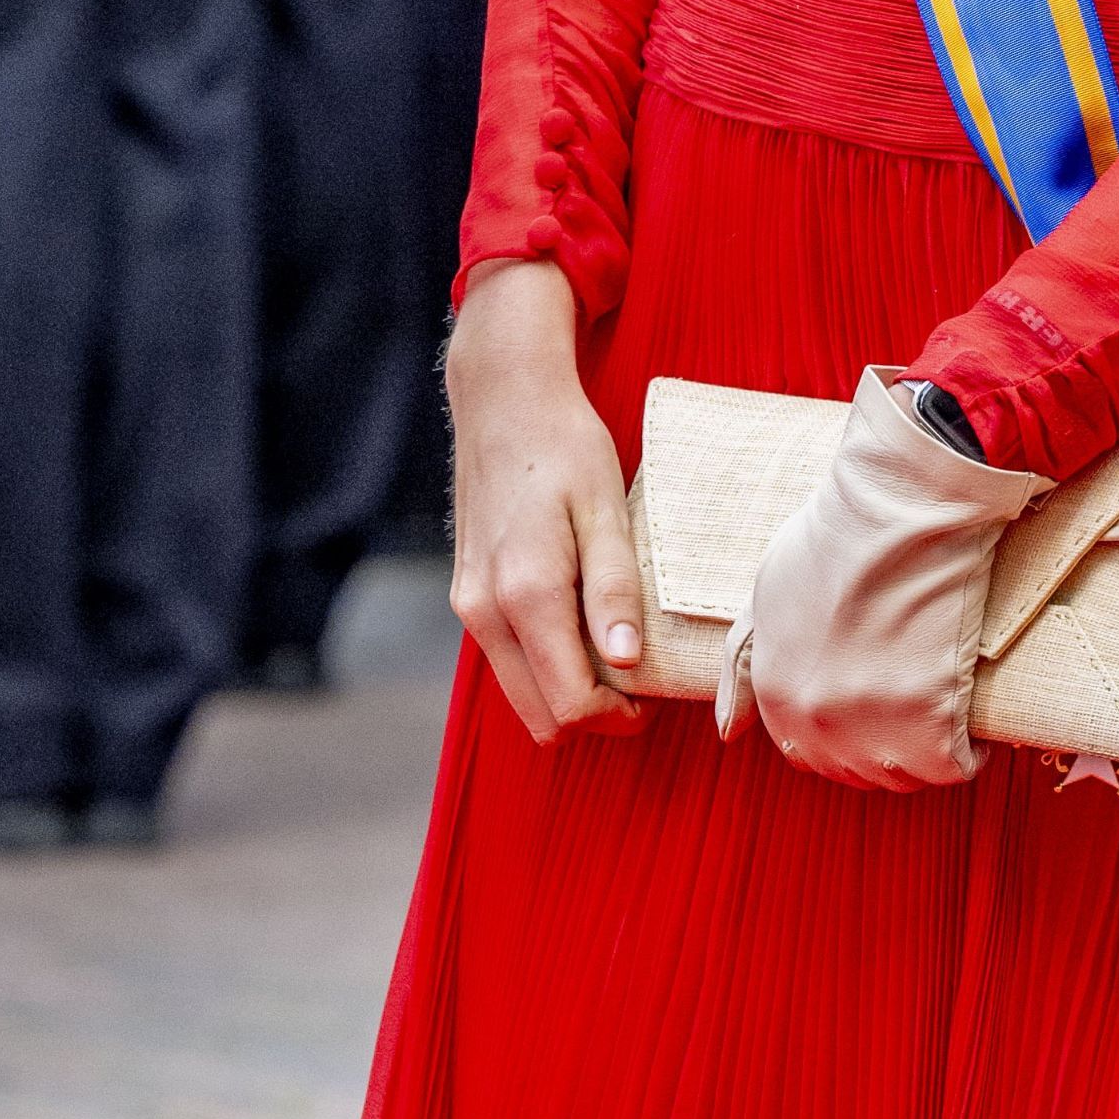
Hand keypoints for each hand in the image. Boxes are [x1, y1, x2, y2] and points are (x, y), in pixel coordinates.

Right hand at [445, 261, 649, 743]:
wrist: (504, 402)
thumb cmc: (564, 448)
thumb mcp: (604, 511)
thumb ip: (613, 590)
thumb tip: (624, 662)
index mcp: (526, 593)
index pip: (571, 702)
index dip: (618, 717)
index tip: (652, 696)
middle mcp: (486, 610)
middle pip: (541, 716)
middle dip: (594, 715)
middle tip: (638, 685)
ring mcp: (469, 606)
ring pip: (520, 695)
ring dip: (566, 693)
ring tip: (612, 653)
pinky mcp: (465, 597)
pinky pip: (507, 661)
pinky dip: (543, 666)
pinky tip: (578, 628)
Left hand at [723, 372, 1044, 790]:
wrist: (900, 511)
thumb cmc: (836, 540)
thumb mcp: (765, 598)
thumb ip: (743, 669)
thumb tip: (728, 732)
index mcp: (776, 694)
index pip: (804, 754)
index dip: (840, 737)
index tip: (871, 711)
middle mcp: (817, 721)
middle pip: (856, 772)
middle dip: (882, 749)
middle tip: (914, 710)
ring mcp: (874, 727)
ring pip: (905, 776)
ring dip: (926, 754)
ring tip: (942, 711)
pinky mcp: (931, 723)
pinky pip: (956, 767)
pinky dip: (970, 751)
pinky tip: (971, 722)